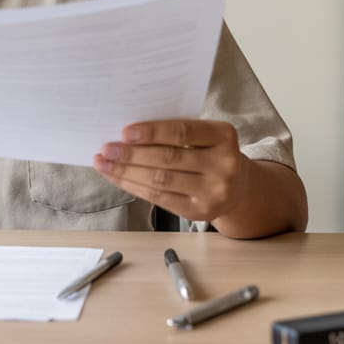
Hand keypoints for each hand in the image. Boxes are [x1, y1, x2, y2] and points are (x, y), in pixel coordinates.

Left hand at [92, 118, 248, 222]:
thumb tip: (127, 135)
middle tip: (106, 149)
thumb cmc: (210, 153)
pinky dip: (134, 187)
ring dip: (127, 172)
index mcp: (223, 136)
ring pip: (161, 180)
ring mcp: (213, 191)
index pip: (182, 132)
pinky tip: (118, 178)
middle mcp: (223, 165)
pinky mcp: (199, 212)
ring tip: (104, 164)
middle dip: (132, 154)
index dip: (152, 132)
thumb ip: (176, 132)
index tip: (125, 132)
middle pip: (168, 159)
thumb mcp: (205, 136)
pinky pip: (160, 199)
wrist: (238, 187)